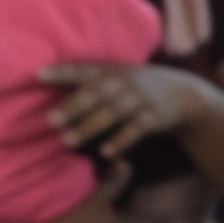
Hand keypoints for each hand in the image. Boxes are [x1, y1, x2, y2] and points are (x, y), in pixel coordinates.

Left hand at [45, 63, 207, 158]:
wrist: (186, 93)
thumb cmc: (140, 87)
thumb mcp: (121, 76)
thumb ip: (93, 82)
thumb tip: (52, 87)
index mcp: (113, 71)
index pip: (84, 70)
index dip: (61, 72)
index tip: (37, 75)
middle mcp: (126, 82)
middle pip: (96, 93)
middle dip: (73, 106)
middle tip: (50, 121)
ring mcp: (141, 99)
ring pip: (112, 112)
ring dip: (89, 126)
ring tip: (67, 141)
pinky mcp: (154, 117)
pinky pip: (136, 129)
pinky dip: (121, 140)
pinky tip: (105, 152)